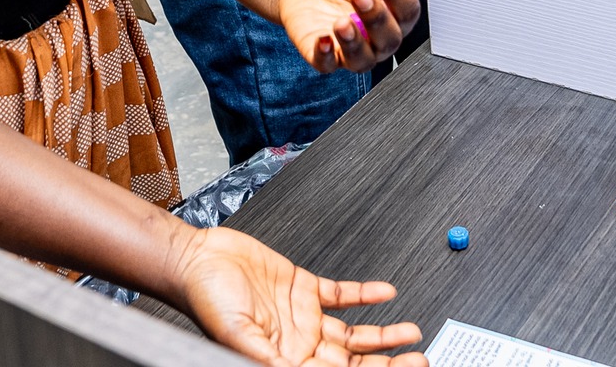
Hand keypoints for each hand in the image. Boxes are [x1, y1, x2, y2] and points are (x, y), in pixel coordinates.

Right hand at [172, 226, 425, 366]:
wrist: (196, 259)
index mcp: (285, 360)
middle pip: (353, 361)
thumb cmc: (205, 298)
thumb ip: (267, 355)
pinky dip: (365, 296)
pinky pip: (341, 296)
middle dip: (387, 362)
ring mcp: (302, 316)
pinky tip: (386, 294)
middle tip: (419, 357)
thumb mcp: (238, 333)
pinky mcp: (302, 287)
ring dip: (384, 335)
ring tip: (412, 333)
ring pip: (353, 334)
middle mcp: (298, 343)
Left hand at [276, 0, 420, 73]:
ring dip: (355, 43)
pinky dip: (326, 55)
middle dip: (376, 18)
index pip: (408, 10)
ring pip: (364, 59)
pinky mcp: (327, 57)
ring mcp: (354, 50)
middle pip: (389, 38)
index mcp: (396, 13)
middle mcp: (379, 37)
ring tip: (342, 22)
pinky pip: (329, 64)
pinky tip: (323, 38)